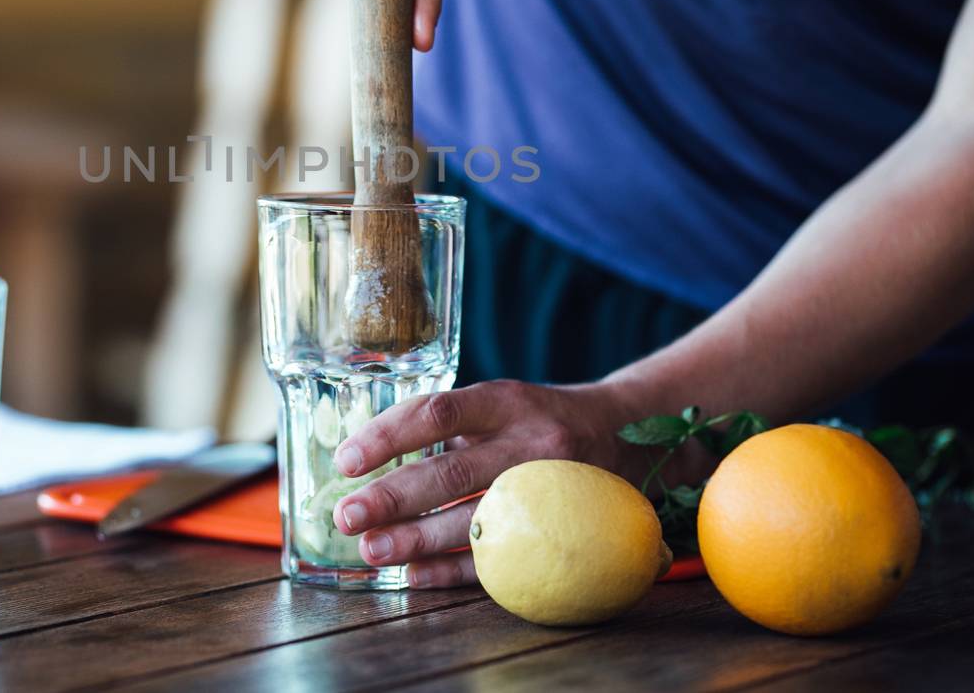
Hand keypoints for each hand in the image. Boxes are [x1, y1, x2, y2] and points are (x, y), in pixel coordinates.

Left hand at [331, 380, 646, 587]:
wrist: (627, 435)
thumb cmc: (538, 418)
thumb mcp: (501, 401)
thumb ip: (446, 422)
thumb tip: (364, 457)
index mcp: (507, 401)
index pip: (439, 412)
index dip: (388, 436)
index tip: (346, 460)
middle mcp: (531, 441)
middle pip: (452, 473)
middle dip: (392, 497)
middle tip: (347, 515)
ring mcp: (549, 489)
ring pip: (474, 520)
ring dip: (416, 540)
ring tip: (372, 550)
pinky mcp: (559, 530)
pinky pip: (502, 557)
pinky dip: (453, 569)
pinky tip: (414, 573)